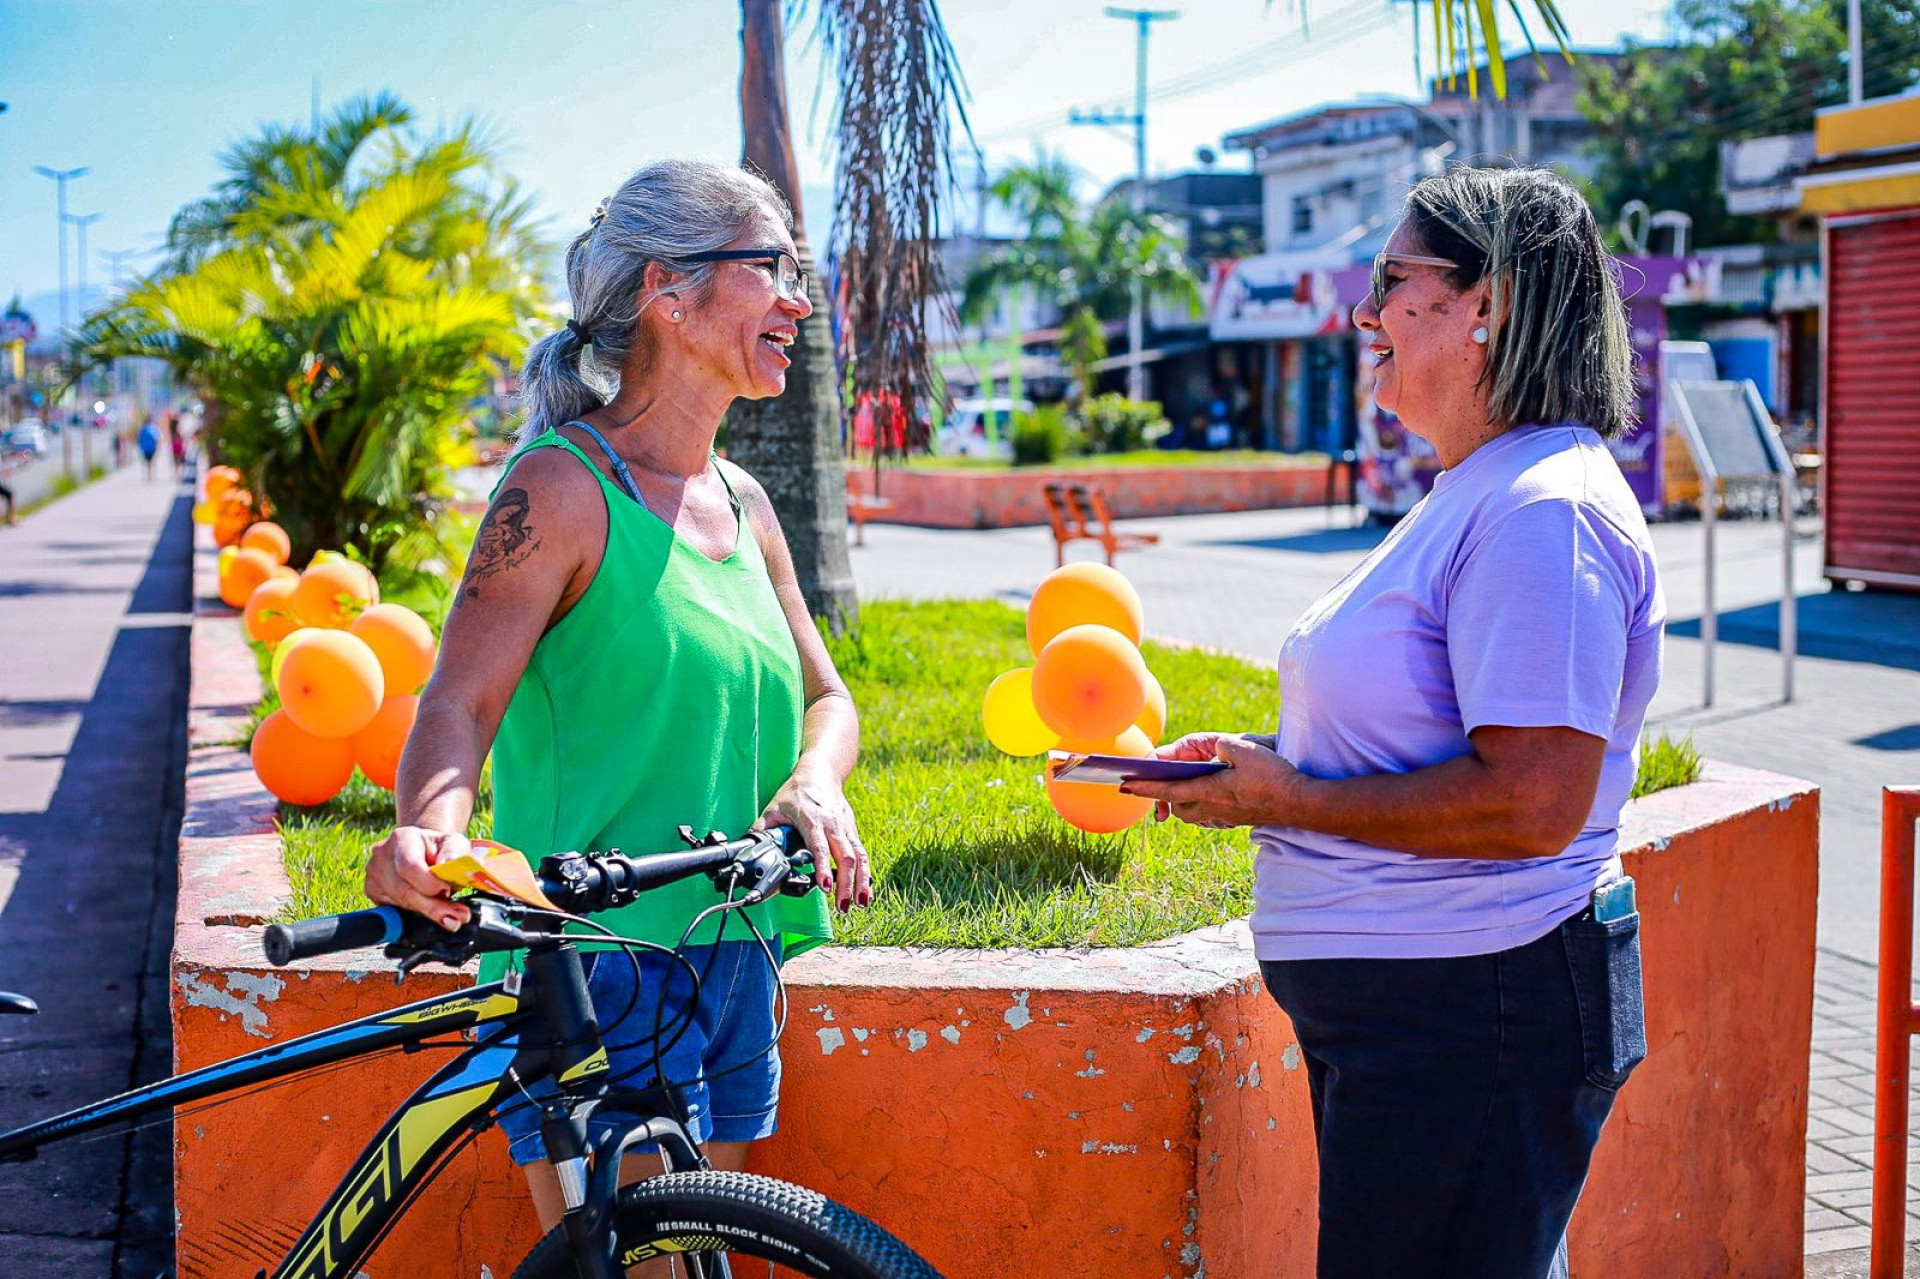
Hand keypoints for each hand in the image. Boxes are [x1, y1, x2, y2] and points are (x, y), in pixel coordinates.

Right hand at [365, 826, 472, 930]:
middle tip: (457, 916)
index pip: (410, 866)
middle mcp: (382, 855)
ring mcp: (374, 873)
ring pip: (400, 903)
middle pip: (404, 890)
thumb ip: (455, 852)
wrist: (423, 849)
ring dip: (427, 911)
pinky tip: (429, 908)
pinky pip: (393, 910)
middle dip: (433, 907)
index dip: (429, 884)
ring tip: (451, 914)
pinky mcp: (372, 890)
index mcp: (402, 838)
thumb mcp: (454, 843)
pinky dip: (415, 913)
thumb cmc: (440, 847)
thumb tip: (449, 864)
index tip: (448, 891)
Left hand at [759, 765, 870, 913]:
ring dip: (861, 882)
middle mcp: (832, 825)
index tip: (825, 887)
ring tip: (860, 904)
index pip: (820, 847)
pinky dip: (865, 874)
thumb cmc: (797, 791)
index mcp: (812, 820)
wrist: (820, 773)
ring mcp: (845, 828)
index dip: (824, 867)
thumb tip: (750, 849)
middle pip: (845, 857)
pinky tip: (865, 891)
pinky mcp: (852, 831)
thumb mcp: (774, 807)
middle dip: (846, 884)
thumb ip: (763, 829)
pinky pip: (862, 854)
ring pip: (858, 857)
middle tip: (842, 906)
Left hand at [1122, 732, 1297, 829]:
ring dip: (1181, 802)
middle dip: (1162, 796)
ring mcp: (1224, 817)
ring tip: (1178, 789)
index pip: (1168, 790)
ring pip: (1191, 813)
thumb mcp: (1245, 749)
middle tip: (1151, 784)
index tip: (1124, 785)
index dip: (1144, 787)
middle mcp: (1212, 808)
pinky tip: (1206, 797)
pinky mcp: (1236, 820)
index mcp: (1210, 790)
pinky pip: (1208, 816)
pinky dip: (1199, 807)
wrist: (1300, 804)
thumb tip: (1210, 747)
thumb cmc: (1274, 776)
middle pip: (1177, 805)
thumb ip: (1221, 744)